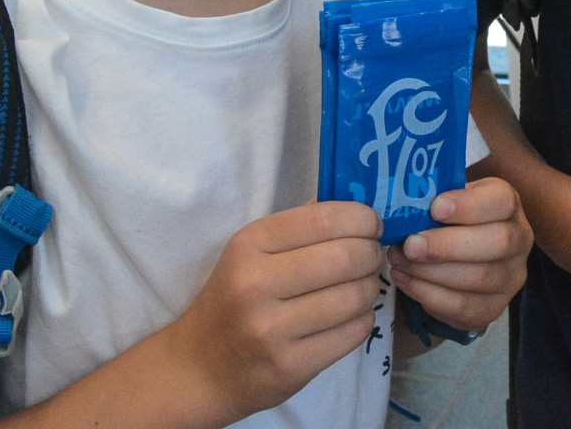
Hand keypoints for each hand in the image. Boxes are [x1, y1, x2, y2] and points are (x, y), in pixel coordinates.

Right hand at [161, 202, 384, 422]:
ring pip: (355, 297)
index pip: (324, 219)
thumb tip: (354, 201)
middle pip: (346, 257)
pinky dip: (363, 319)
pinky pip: (353, 333)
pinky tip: (351, 315)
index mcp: (248, 246)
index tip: (371, 224)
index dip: (362, 218)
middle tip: (371, 256)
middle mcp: (255, 285)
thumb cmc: (232, 300)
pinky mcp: (290, 367)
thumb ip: (300, 224)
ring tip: (361, 286)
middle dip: (371, 253)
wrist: (199, 368)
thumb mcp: (251, 253)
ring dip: (370, 288)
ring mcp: (271, 331)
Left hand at [386, 176, 532, 332]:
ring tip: (399, 261)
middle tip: (410, 245)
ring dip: (431, 272)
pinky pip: (463, 306)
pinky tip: (405, 279)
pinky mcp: (493, 309)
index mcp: (508, 206)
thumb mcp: (448, 201)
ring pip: (478, 278)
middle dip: (448, 245)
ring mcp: (510, 278)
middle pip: (497, 243)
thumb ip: (432, 200)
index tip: (435, 208)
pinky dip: (428, 294)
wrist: (460, 260)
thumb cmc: (451, 222)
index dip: (469, 206)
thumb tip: (401, 204)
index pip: (502, 201)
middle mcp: (519, 241)